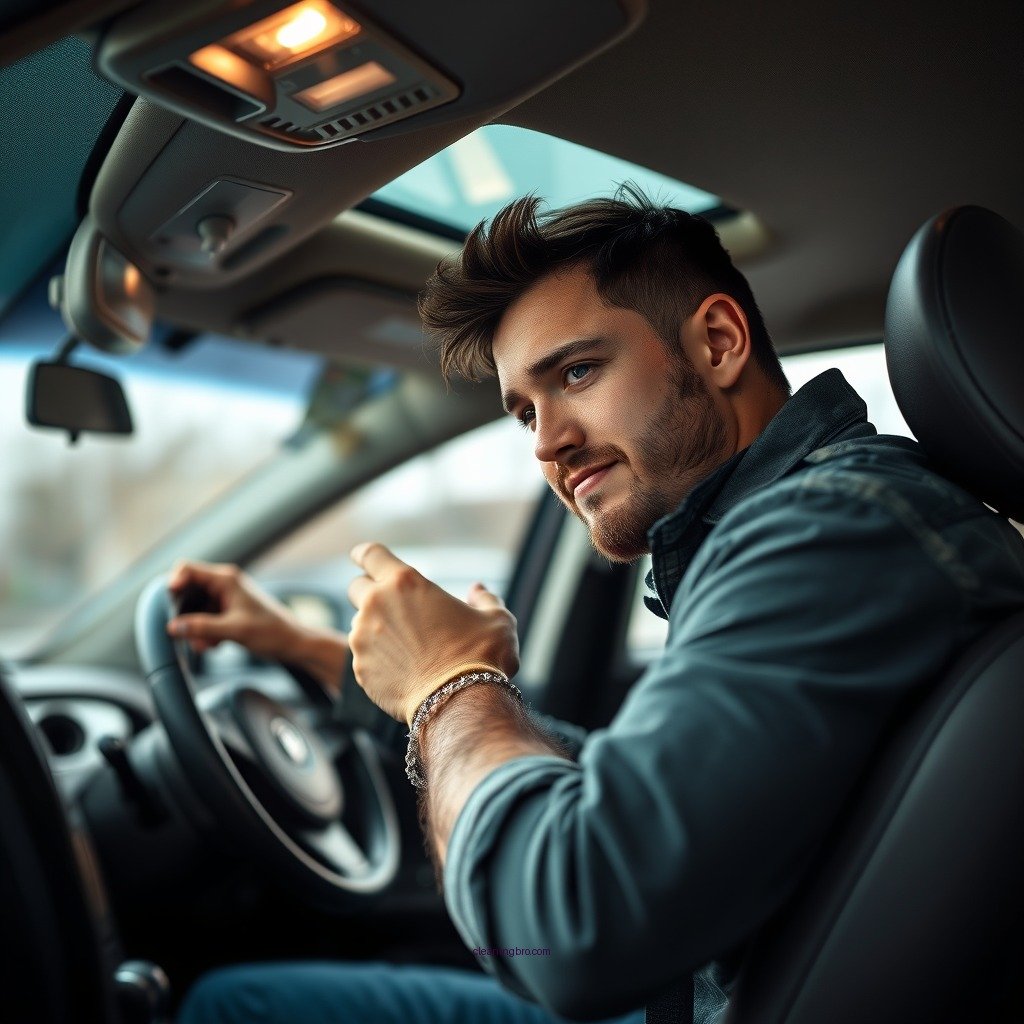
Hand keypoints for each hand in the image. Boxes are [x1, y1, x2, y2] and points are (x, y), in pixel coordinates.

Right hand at [166, 560, 349, 693]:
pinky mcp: (226, 612)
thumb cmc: (271, 632)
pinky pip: (204, 619)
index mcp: (226, 579)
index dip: (173, 584)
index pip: (187, 569)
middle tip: (188, 633)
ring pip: (194, 609)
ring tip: (206, 644)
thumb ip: (202, 627)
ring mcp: (224, 598)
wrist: (292, 643)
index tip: (168, 603)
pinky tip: (214, 645)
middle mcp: (224, 584)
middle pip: (186, 591)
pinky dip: (204, 632)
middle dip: (184, 614)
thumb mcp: (234, 630)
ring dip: (195, 627)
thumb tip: (173, 627)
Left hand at [346, 542, 518, 724]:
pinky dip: (378, 660)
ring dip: (376, 629)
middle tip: (394, 607)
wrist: (461, 703)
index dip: (365, 554)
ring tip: (408, 648)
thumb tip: (478, 591)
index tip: (361, 557)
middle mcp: (376, 605)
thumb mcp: (497, 619)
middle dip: (371, 592)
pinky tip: (404, 671)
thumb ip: (484, 599)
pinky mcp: (360, 670)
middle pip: (357, 587)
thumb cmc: (482, 655)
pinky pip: (364, 657)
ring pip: (359, 625)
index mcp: (405, 583)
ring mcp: (363, 639)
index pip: (370, 554)